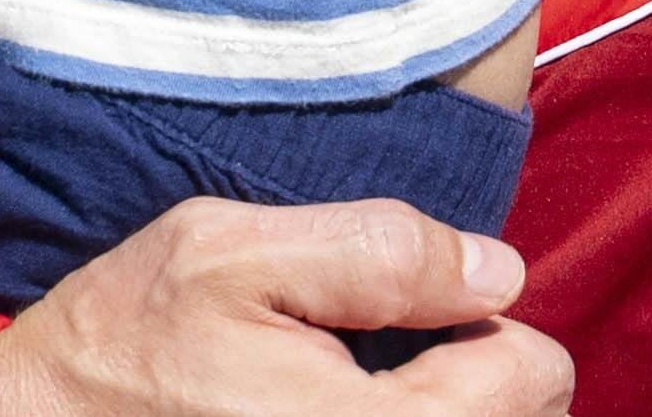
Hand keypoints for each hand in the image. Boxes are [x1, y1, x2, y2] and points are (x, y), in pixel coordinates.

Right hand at [0, 202, 568, 415]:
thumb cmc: (121, 341)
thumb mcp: (228, 253)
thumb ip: (374, 251)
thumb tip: (497, 272)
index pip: (529, 378)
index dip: (489, 323)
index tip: (429, 312)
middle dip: (481, 382)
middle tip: (399, 354)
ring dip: (447, 415)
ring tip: (366, 395)